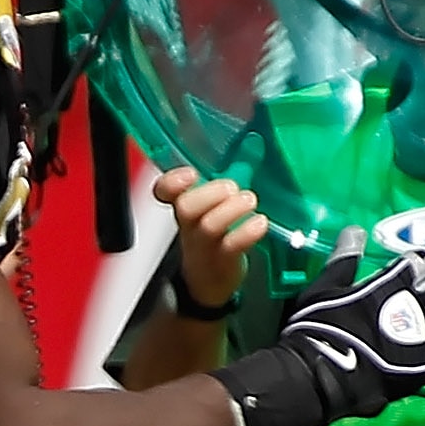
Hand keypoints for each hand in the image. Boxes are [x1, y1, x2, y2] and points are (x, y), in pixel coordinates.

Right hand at [150, 164, 264, 311]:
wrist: (209, 283)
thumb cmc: (216, 236)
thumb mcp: (217, 205)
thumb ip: (231, 177)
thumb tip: (255, 143)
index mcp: (185, 206)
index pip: (165, 191)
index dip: (172, 182)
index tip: (189, 176)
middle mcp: (190, 225)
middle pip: (186, 207)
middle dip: (209, 193)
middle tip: (231, 188)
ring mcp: (205, 245)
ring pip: (208, 226)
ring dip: (231, 210)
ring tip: (249, 201)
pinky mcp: (223, 261)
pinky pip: (231, 247)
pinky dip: (247, 233)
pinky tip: (259, 223)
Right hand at [215, 233, 424, 425]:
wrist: (315, 379)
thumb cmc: (316, 329)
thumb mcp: (324, 290)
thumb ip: (344, 261)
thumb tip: (355, 230)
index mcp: (394, 285)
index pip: (423, 262)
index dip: (418, 263)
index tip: (410, 266)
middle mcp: (416, 309)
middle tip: (422, 293)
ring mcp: (423, 341)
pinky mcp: (422, 370)